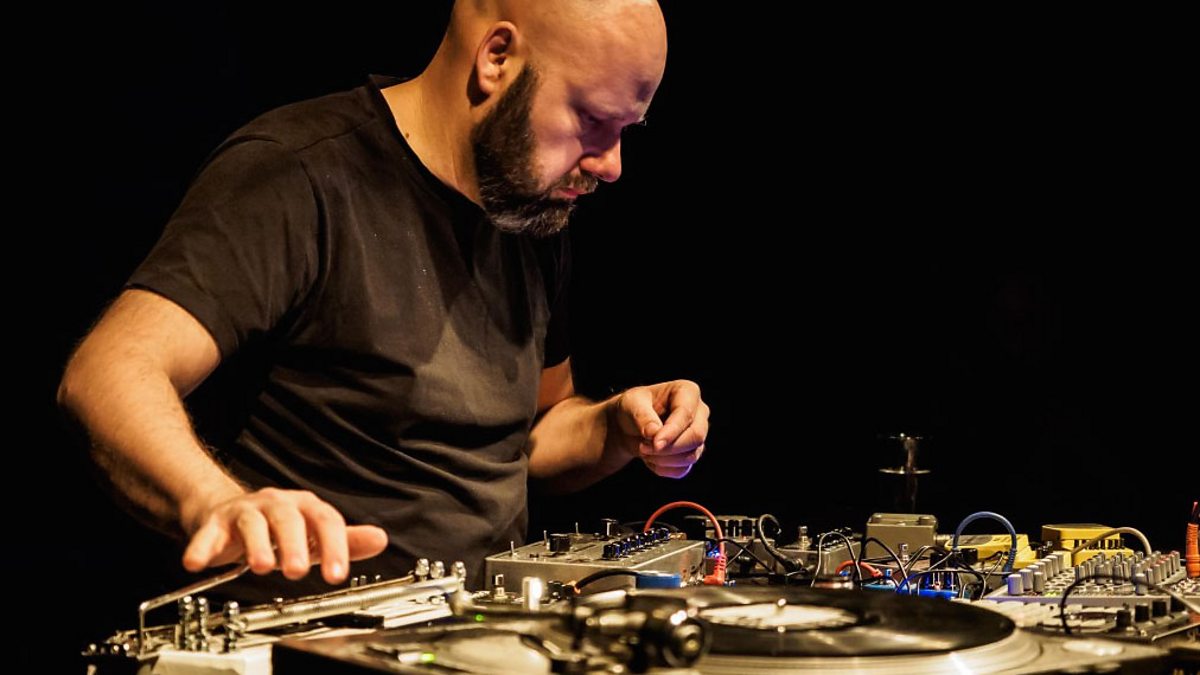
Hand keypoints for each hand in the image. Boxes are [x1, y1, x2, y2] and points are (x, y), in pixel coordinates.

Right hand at [181, 487, 387, 583]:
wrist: (227, 511)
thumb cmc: (277, 527)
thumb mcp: (313, 533)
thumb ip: (345, 539)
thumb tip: (380, 539)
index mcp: (305, 507)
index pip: (325, 521)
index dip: (334, 547)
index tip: (337, 574)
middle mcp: (277, 504)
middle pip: (288, 518)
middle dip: (293, 544)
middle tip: (296, 571)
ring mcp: (245, 511)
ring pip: (252, 522)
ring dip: (257, 544)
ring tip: (263, 566)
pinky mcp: (216, 523)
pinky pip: (208, 534)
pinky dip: (201, 547)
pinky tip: (196, 562)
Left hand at [611, 380, 709, 477]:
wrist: (628, 426)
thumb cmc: (632, 408)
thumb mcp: (631, 404)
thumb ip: (643, 416)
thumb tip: (655, 433)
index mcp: (687, 391)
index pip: (686, 414)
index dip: (671, 431)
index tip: (654, 442)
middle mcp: (699, 412)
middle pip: (696, 436)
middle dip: (668, 448)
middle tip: (643, 448)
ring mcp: (698, 434)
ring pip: (691, 456)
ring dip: (663, 459)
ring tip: (643, 450)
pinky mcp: (692, 453)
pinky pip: (683, 469)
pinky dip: (663, 468)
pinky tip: (650, 458)